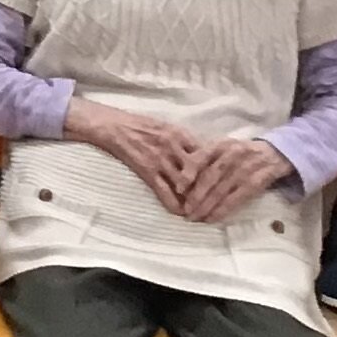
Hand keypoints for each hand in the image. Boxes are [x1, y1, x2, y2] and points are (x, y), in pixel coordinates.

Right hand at [63, 97, 205, 213]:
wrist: (112, 125)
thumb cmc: (139, 124)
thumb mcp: (167, 126)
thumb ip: (184, 140)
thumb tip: (204, 155)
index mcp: (181, 134)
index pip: (207, 154)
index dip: (217, 169)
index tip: (224, 181)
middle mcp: (174, 147)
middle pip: (200, 171)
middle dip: (209, 188)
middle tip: (217, 202)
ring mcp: (161, 159)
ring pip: (185, 184)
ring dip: (194, 199)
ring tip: (201, 211)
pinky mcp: (147, 170)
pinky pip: (164, 191)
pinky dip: (174, 204)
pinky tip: (179, 212)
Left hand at [172, 136, 291, 223]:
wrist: (275, 153)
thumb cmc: (242, 153)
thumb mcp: (224, 148)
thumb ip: (205, 158)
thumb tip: (182, 179)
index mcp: (220, 145)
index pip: (200, 157)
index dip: (188, 174)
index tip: (178, 189)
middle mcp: (232, 154)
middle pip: (210, 177)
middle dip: (196, 196)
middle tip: (185, 211)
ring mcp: (245, 168)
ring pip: (222, 189)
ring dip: (207, 206)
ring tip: (195, 218)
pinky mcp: (257, 182)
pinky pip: (237, 198)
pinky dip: (223, 209)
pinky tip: (213, 218)